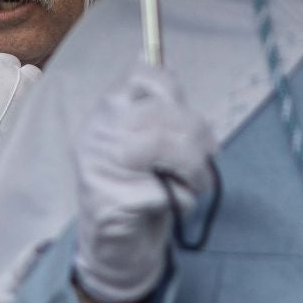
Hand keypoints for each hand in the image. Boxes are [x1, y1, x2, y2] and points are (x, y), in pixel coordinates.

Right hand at [73, 65, 214, 302]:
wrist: (112, 248)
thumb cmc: (136, 187)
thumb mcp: (142, 139)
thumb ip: (154, 107)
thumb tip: (157, 53)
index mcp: (106, 110)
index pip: (144, 74)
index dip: (175, 93)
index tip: (186, 124)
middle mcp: (98, 131)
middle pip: (166, 114)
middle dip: (198, 141)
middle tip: (203, 167)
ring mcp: (101, 166)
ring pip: (168, 147)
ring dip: (194, 171)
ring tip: (192, 185)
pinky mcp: (113, 200)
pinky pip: (169, 191)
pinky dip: (183, 201)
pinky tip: (169, 207)